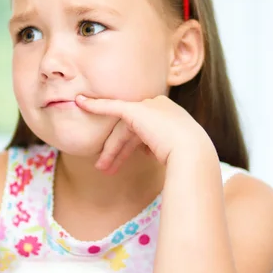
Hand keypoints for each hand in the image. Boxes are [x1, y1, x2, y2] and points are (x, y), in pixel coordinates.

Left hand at [75, 94, 211, 173]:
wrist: (192, 152)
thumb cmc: (187, 159)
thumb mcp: (171, 151)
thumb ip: (157, 146)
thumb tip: (147, 151)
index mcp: (170, 115)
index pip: (144, 131)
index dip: (131, 147)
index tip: (121, 161)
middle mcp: (160, 106)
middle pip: (131, 131)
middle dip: (117, 151)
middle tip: (104, 168)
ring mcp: (149, 106)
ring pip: (121, 129)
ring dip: (110, 150)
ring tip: (100, 168)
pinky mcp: (136, 110)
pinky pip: (110, 106)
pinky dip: (94, 105)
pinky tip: (80, 103)